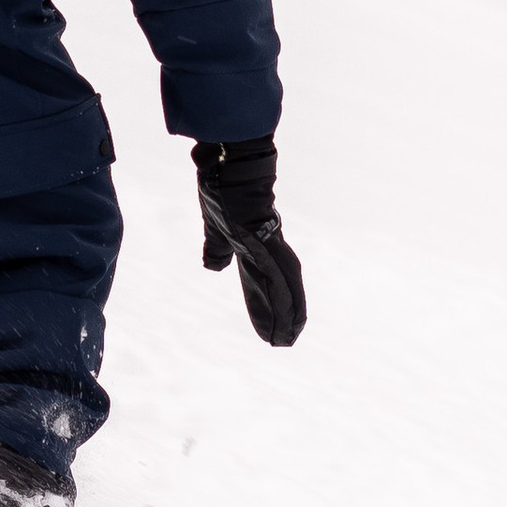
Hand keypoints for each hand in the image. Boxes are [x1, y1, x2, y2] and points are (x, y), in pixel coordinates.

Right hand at [193, 140, 306, 346]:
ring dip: (288, 314)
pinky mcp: (268, 244)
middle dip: (282, 315)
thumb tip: (214, 267)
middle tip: (285, 342)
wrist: (228, 165)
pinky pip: (280, 278)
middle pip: (279, 288)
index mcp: (254, 247)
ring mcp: (270, 246)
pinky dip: (287, 300)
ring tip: (289, 338)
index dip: (265, 304)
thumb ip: (217, 249)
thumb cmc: (221, 187)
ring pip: (284, 287)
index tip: (268, 327)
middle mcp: (267, 249)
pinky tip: (293, 317)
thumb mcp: (214, 229)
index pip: (263, 282)